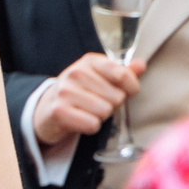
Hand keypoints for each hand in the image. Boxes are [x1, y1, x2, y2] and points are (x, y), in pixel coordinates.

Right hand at [32, 53, 146, 146]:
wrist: (47, 108)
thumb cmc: (81, 92)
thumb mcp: (100, 78)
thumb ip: (123, 72)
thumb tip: (141, 65)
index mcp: (90, 61)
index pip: (122, 74)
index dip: (131, 87)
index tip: (124, 91)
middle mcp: (76, 72)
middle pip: (116, 97)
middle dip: (111, 104)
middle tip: (97, 103)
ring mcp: (65, 91)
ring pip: (105, 111)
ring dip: (100, 117)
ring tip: (87, 111)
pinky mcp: (59, 111)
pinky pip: (92, 124)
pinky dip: (90, 127)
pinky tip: (80, 121)